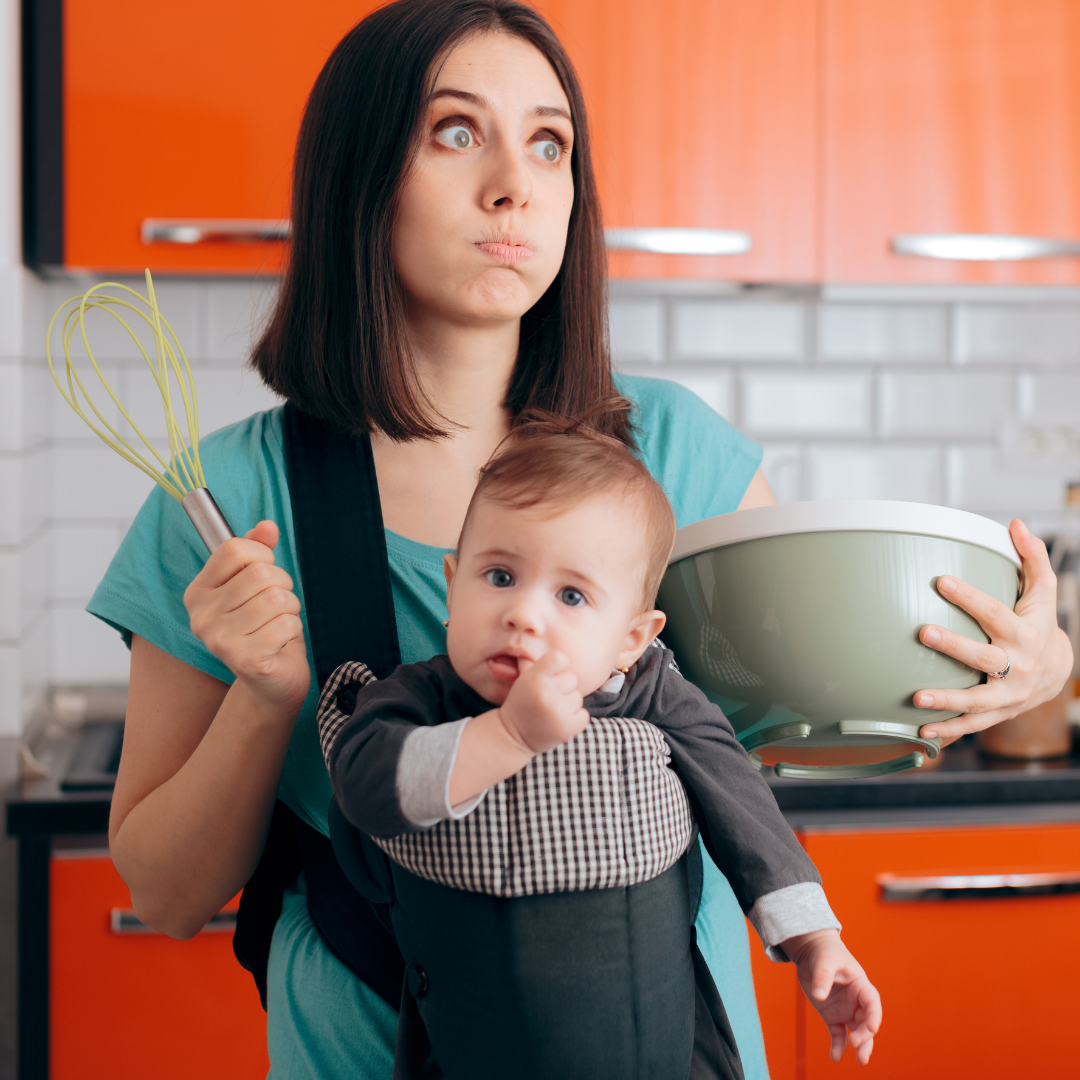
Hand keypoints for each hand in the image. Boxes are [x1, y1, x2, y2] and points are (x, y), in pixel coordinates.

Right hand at [184, 520, 309, 713]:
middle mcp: (201, 616)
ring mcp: (219, 640)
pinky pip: (285, 623)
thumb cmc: (265, 626)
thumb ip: (258, 551)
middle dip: (282, 585)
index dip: (262, 556)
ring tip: (278, 623)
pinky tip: (280, 642)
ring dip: (289, 608)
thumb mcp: (258, 584)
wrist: (272, 679)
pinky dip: (293, 629)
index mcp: (198, 592)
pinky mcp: (244, 659)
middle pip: (259, 573)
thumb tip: (267, 526)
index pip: (234, 549)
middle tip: (277, 606)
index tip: (264, 573)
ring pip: (276, 598)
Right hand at [498, 651, 588, 753]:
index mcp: (535, 677)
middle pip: (572, 678)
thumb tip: (538, 636)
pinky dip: (575, 719)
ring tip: (551, 712)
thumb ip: (536, 664)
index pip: (560, 658)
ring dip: (568, 705)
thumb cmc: (521, 703)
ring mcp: (558, 711)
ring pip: (577, 697)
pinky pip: (583, 715)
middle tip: (548, 698)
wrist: (512, 735)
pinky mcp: (568, 727)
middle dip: (563, 688)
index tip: (551, 676)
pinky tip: (559, 722)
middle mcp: (546, 692)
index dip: (558, 667)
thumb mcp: (523, 680)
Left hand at [784, 930, 880, 1064]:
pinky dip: (838, 1046)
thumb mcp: (825, 961)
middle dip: (865, 1036)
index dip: (874, 1015)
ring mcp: (846, 1010)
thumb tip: (819, 996)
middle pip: (866, 1022)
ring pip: (857, 1032)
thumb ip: (823, 977)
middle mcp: (857, 1001)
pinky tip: (835, 1056)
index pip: (872, 1003)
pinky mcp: (833, 1016)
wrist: (812, 952)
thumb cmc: (824, 953)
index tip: (871, 1027)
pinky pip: (838, 1034)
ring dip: (860, 1045)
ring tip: (860, 1060)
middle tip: (856, 1046)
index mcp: (860, 985)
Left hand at [915, 519, 1072, 741]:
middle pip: (984, 656)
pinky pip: (973, 724)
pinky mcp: (998, 713)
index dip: (969, 596)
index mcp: (1023, 632)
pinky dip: (949, 731)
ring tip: (915, 698)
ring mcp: (1008, 692)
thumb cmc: (1038, 624)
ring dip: (946, 699)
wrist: (1057, 672)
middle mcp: (1017, 664)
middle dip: (953, 646)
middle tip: (921, 632)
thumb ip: (1030, 557)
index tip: (940, 580)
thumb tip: (1013, 523)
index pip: (994, 611)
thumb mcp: (1041, 591)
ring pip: (977, 699)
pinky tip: (921, 733)